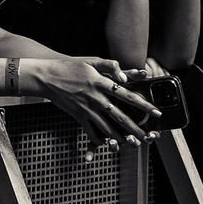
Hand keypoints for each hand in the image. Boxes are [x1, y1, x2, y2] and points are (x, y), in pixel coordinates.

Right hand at [24, 54, 158, 144]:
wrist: (46, 76)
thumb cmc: (70, 66)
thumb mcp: (91, 60)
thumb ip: (110, 66)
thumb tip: (125, 75)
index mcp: (101, 83)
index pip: (127, 95)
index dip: (144, 104)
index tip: (156, 111)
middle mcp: (96, 98)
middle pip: (120, 116)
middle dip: (136, 127)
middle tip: (149, 136)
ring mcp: (86, 109)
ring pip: (107, 127)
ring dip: (121, 136)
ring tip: (133, 143)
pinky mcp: (77, 116)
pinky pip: (90, 131)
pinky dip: (99, 139)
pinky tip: (107, 143)